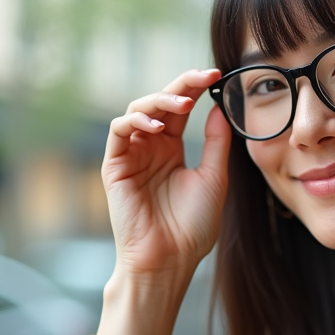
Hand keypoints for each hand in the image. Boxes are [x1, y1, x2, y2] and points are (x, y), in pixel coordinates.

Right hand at [102, 68, 228, 289]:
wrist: (170, 260)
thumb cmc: (192, 227)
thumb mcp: (214, 178)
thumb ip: (216, 143)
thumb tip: (220, 107)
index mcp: (171, 150)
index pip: (180, 109)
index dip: (195, 88)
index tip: (216, 75)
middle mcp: (149, 148)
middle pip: (160, 102)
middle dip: (181, 85)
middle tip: (202, 76)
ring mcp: (131, 155)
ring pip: (137, 110)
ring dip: (160, 101)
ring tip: (183, 105)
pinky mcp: (114, 166)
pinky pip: (119, 131)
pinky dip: (136, 121)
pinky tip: (157, 127)